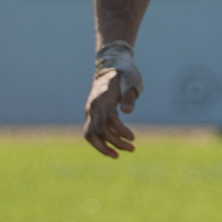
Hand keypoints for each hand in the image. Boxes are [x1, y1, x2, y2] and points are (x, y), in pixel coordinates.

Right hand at [84, 41, 142, 157]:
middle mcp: (94, 105)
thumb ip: (129, 97)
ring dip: (104, 147)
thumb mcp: (131, 82)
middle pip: (101, 129)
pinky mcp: (90, 113)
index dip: (120, 131)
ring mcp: (90, 110)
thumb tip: (127, 112)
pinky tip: (109, 149)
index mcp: (104, 97)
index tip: (133, 137)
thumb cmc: (125, 74)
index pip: (110, 119)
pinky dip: (97, 143)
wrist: (111, 66)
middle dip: (116, 142)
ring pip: (91, 133)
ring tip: (118, 155)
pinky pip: (89, 132)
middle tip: (132, 148)